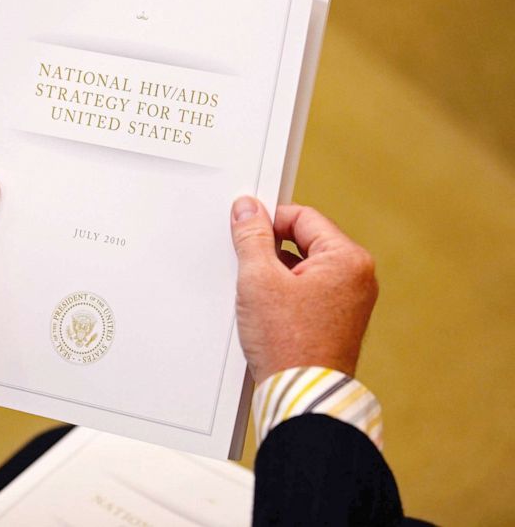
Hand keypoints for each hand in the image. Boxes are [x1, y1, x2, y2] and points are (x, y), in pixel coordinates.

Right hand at [229, 197, 377, 383]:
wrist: (301, 395)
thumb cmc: (289, 345)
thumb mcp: (258, 279)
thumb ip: (251, 236)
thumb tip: (248, 208)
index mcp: (348, 259)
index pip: (303, 217)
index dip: (269, 220)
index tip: (245, 229)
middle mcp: (358, 277)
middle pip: (305, 242)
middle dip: (272, 250)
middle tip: (247, 265)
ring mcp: (351, 301)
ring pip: (304, 267)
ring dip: (277, 273)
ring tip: (257, 296)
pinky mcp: (338, 320)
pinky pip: (308, 290)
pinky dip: (285, 294)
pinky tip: (266, 311)